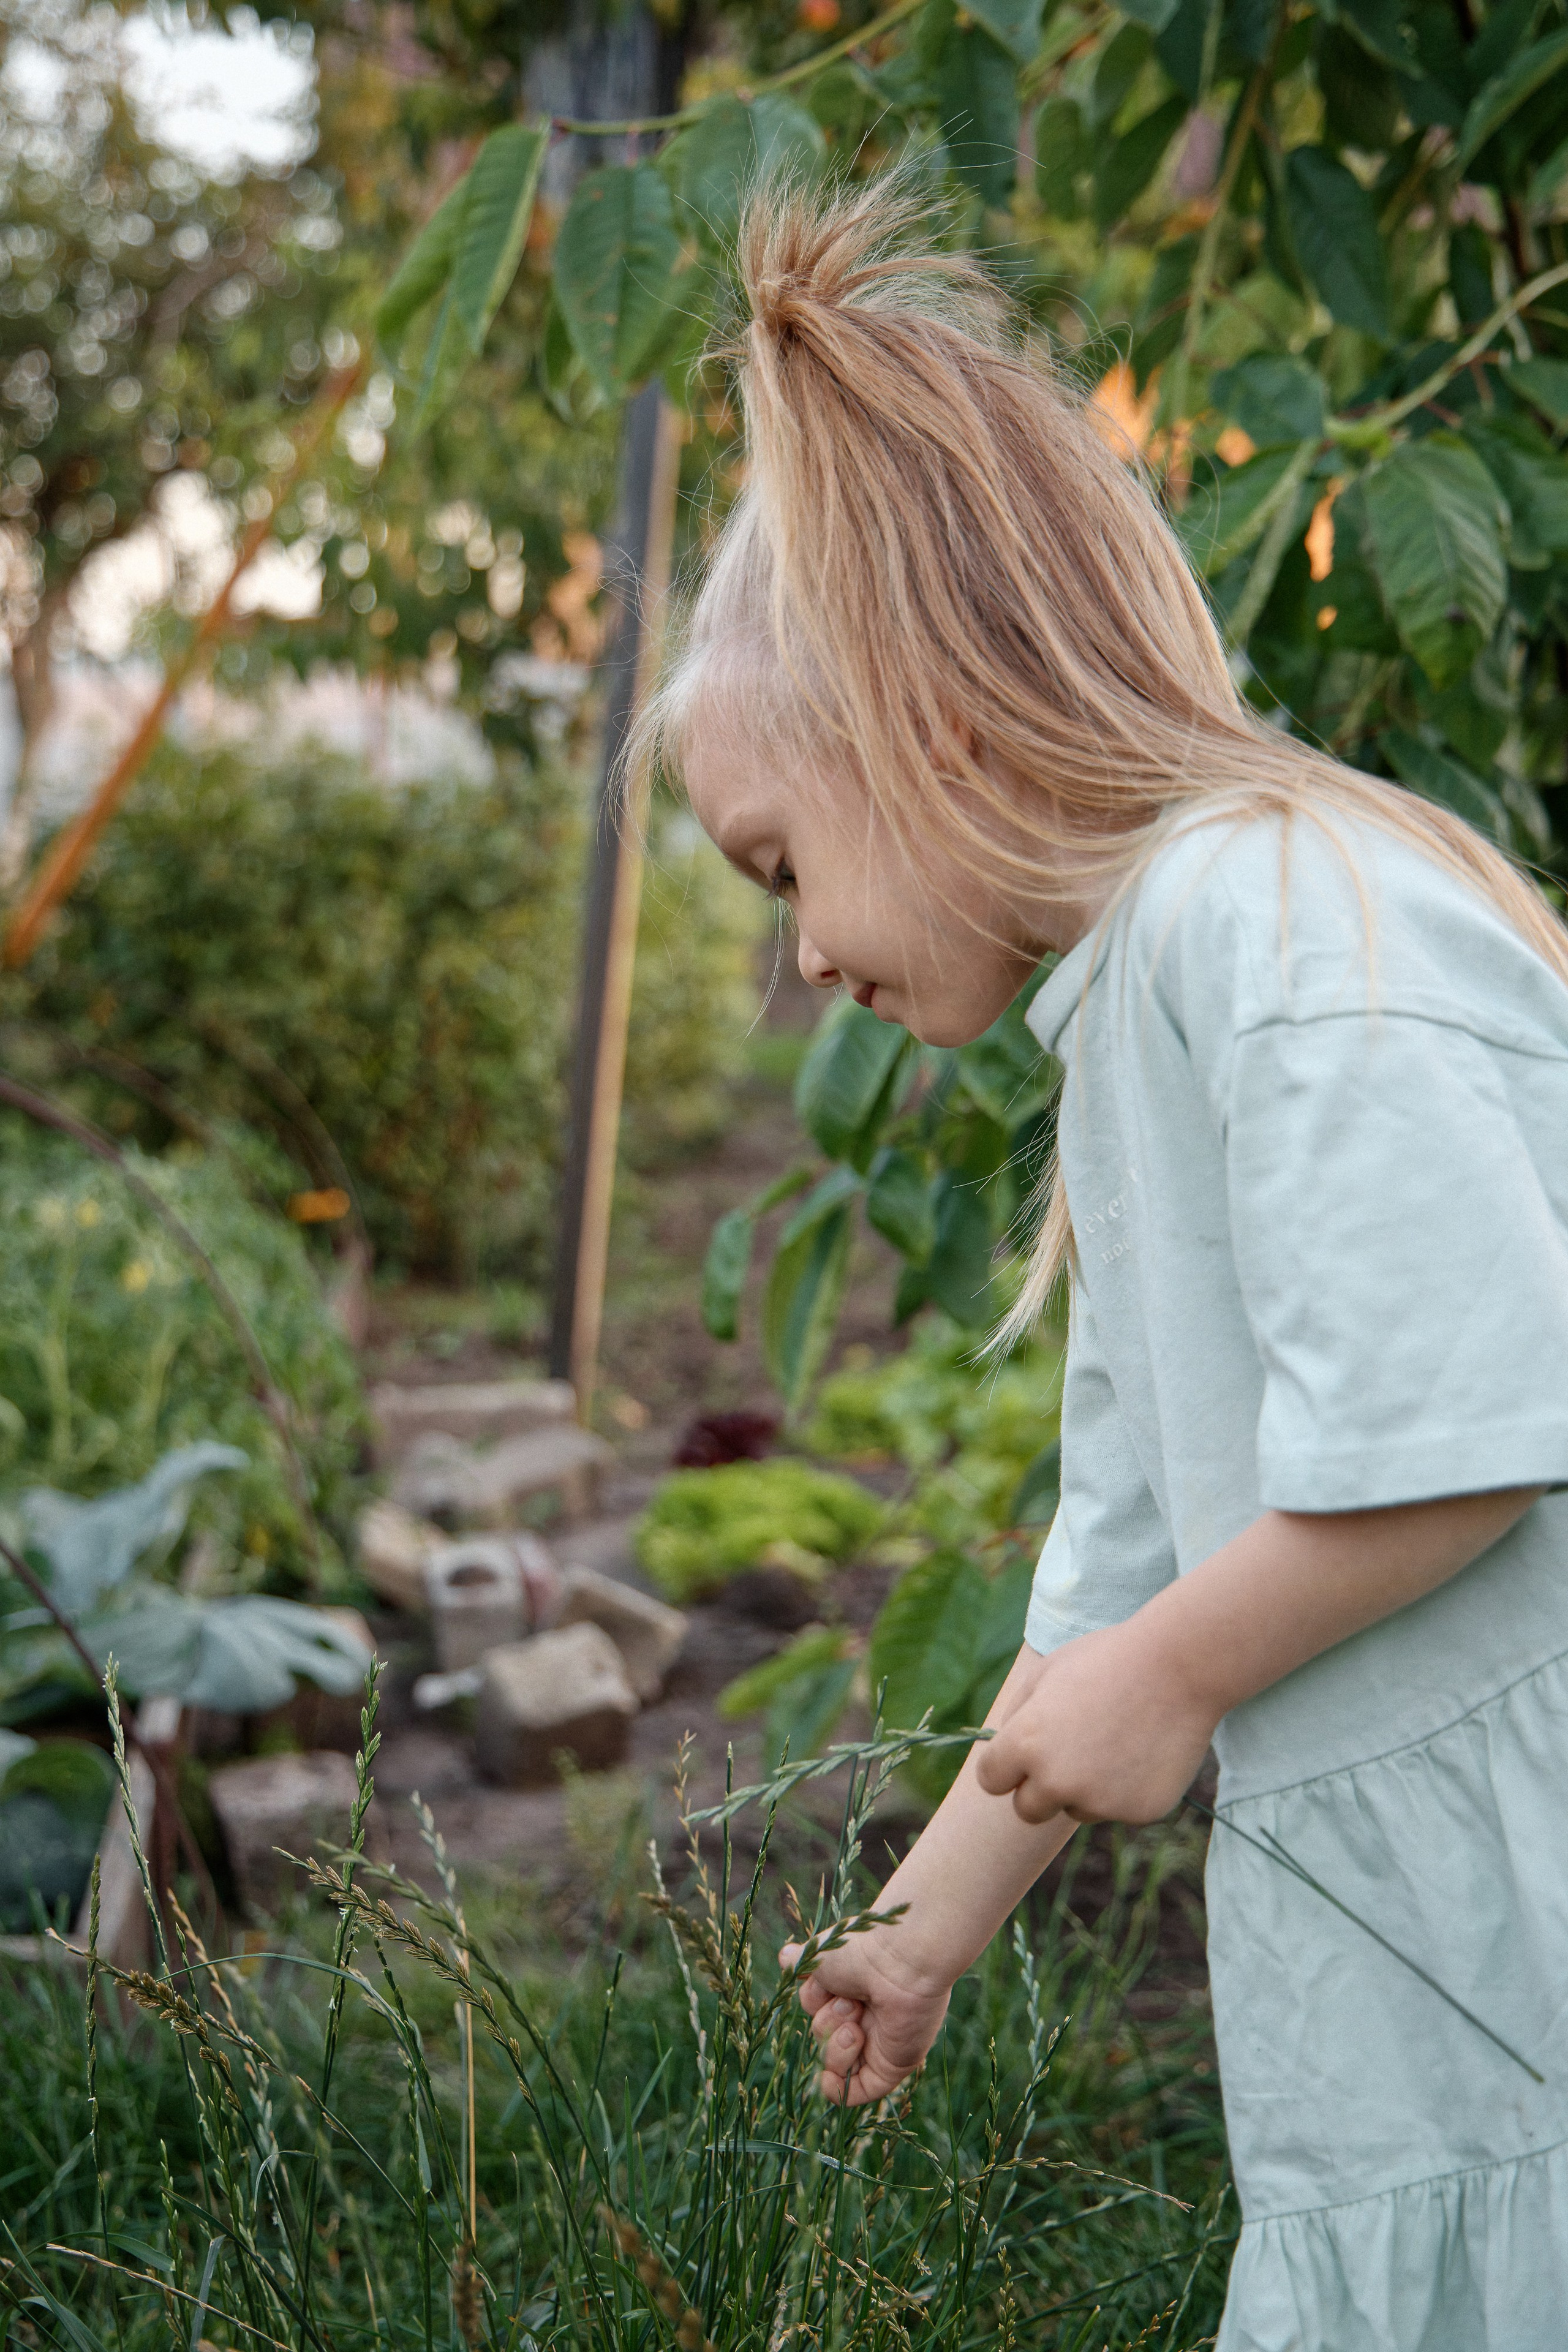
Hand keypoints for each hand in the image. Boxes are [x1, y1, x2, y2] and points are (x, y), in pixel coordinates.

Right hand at [780, 1928, 951, 2105]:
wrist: (900, 1959)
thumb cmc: (862, 1949)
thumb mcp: (819, 1953)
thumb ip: (800, 1963)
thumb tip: (785, 1958)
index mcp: (850, 1986)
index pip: (815, 2006)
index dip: (813, 1997)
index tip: (823, 1980)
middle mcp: (864, 2014)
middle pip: (822, 2035)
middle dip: (828, 2019)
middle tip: (851, 2000)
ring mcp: (877, 2042)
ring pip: (833, 2063)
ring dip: (836, 2044)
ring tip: (859, 2020)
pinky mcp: (890, 2066)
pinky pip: (856, 2092)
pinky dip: (838, 2088)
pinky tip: (829, 2076)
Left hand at [974, 1617, 1215, 1825]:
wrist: (1180, 1666)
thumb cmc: (1108, 1660)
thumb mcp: (1047, 1672)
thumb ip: (1017, 1716)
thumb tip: (1004, 1753)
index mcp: (1026, 1743)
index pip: (990, 1780)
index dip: (1005, 1766)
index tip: (1019, 1757)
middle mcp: (1057, 1780)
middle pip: (1028, 1809)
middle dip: (1040, 1788)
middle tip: (1070, 1753)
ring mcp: (1100, 1801)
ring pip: (1077, 1809)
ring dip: (1087, 1787)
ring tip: (1117, 1739)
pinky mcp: (1137, 1812)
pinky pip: (1119, 1808)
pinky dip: (1126, 1789)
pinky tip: (1145, 1750)